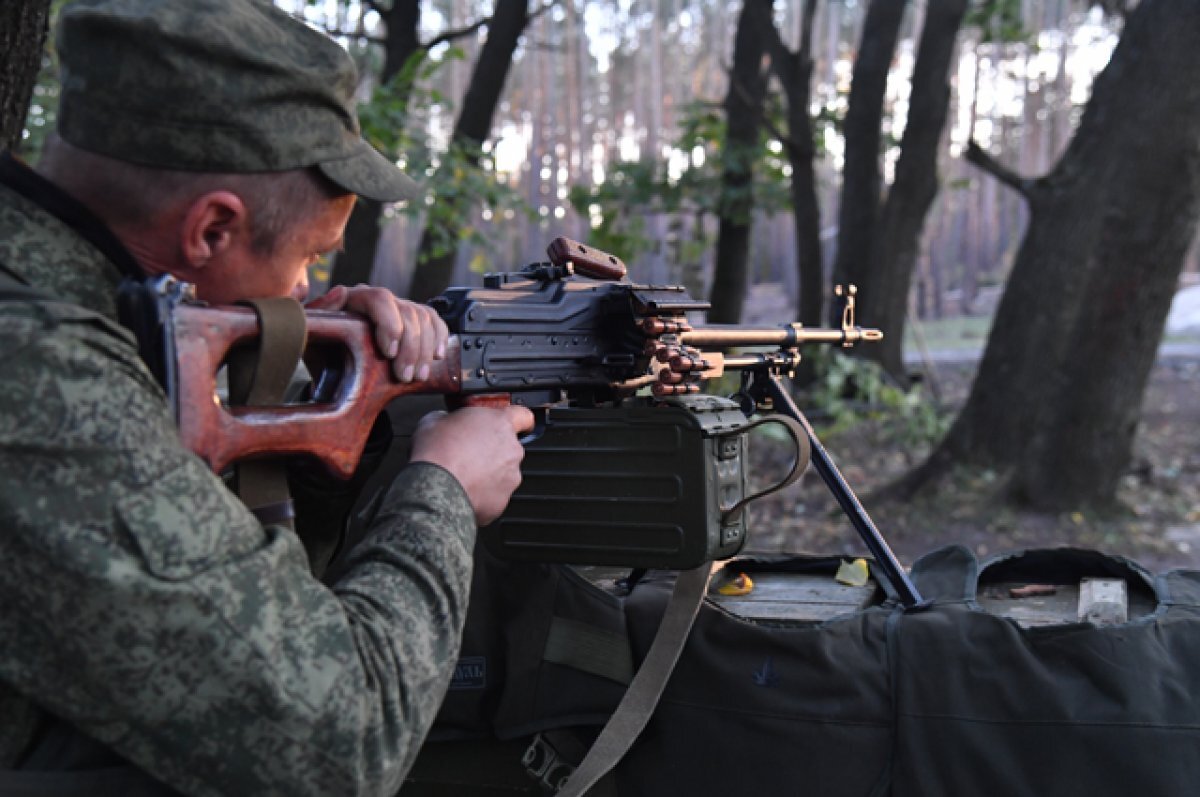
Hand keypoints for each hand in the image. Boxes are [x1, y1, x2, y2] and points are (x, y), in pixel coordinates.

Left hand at [307, 284, 448, 382]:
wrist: (332, 369)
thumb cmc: (321, 353)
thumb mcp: (312, 337)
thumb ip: (318, 313)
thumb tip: (340, 292)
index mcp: (354, 299)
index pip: (379, 299)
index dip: (389, 324)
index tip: (389, 353)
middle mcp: (379, 300)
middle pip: (407, 312)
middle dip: (410, 348)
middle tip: (405, 376)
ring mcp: (398, 309)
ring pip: (424, 319)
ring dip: (425, 350)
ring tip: (418, 376)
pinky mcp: (413, 321)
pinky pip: (434, 321)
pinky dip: (440, 337)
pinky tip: (437, 355)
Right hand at [409, 406, 535, 524]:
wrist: (433, 487)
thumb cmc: (436, 452)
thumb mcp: (434, 420)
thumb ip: (450, 417)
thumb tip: (445, 422)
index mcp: (500, 424)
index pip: (523, 415)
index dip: (518, 419)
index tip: (516, 423)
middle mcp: (511, 450)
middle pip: (509, 447)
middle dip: (491, 450)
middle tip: (468, 452)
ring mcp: (510, 477)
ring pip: (503, 472)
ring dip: (488, 472)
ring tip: (462, 474)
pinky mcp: (502, 501)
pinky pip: (494, 494)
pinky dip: (482, 493)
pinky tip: (463, 489)